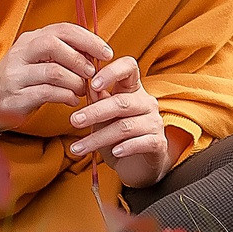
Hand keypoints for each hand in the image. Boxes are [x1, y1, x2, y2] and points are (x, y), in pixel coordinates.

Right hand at [0, 23, 113, 130]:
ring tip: (83, 90)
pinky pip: (47, 93)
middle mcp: (21, 53)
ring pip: (53, 72)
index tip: (106, 53)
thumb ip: (63, 53)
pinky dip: (66, 97)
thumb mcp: (39, 59)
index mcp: (30, 39)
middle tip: (93, 73)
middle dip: (80, 59)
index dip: (88, 39)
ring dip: (76, 82)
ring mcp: (16, 75)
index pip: (62, 30)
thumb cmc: (23, 78)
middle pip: (53, 44)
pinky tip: (73, 101)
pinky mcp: (15, 97)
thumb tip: (97, 53)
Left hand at [69, 56, 172, 187]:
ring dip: (98, 138)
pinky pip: (141, 142)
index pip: (129, 67)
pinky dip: (125, 147)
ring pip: (125, 127)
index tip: (92, 83)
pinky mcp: (158, 143)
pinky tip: (113, 152)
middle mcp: (146, 102)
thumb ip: (98, 101)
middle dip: (95, 112)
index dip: (112, 71)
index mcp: (132, 89)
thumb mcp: (104, 116)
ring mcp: (154, 122)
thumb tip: (87, 87)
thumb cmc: (117, 135)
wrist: (137, 164)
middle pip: (121, 102)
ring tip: (78, 147)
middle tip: (74, 120)